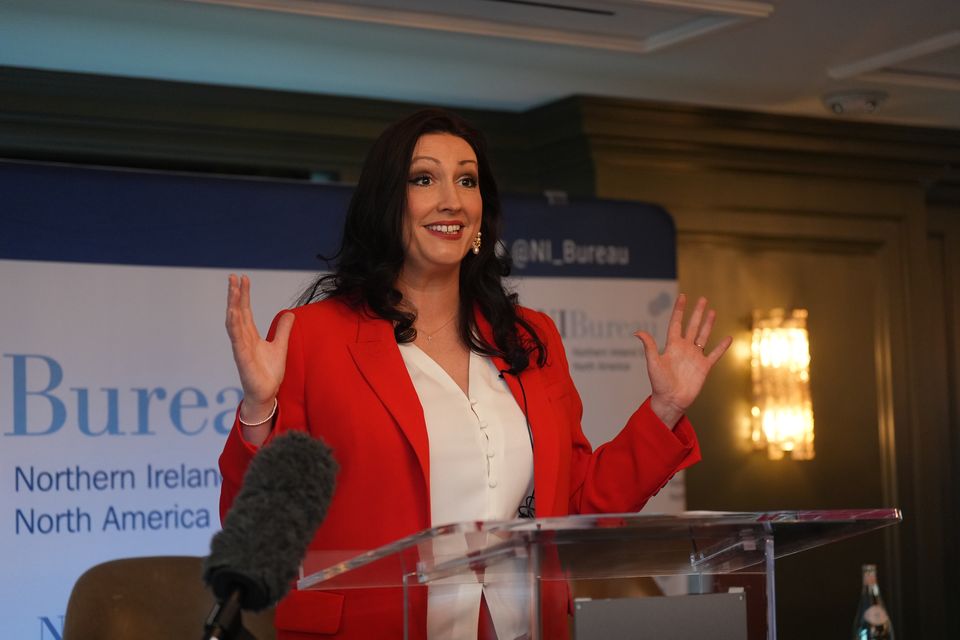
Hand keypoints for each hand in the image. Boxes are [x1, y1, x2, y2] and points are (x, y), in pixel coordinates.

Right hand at [225, 274, 293, 421]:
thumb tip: (290, 314)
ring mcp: (241, 347)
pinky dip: (234, 326)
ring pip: (234, 322)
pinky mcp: (242, 358)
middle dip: (234, 295)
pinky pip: (236, 339)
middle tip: (232, 277)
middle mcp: (243, 339)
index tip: (242, 279)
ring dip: (232, 305)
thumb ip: (283, 330)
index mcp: (250, 335)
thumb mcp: (280, 346)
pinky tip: (232, 313)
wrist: (266, 393)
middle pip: (237, 312)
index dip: (243, 295)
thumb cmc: (269, 372)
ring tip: (231, 290)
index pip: (245, 310)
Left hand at [634, 294, 730, 426]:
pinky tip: (728, 338)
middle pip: (692, 326)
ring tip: (713, 312)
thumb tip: (637, 332)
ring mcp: (695, 357)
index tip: (683, 296)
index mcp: (672, 346)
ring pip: (703, 336)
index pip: (676, 323)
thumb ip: (649, 346)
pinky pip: (715, 354)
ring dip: (708, 324)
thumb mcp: (653, 363)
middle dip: (697, 313)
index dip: (679, 310)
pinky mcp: (704, 367)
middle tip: (703, 299)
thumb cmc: (659, 383)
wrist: (671, 401)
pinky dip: (721, 347)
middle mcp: (684, 349)